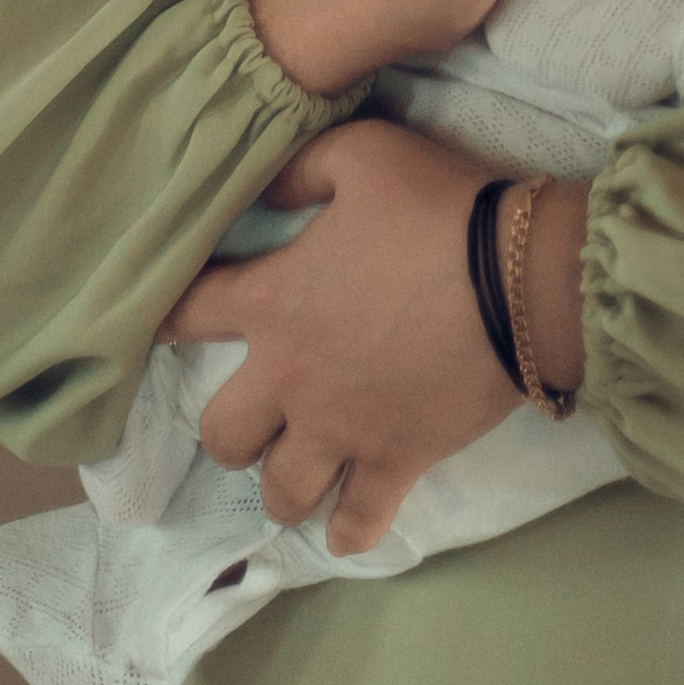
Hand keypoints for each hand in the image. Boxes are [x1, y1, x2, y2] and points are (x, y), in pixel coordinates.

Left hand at [163, 118, 577, 551]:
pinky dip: (349, 529)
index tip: (164, 326)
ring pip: (282, 491)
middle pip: (223, 435)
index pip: (189, 314)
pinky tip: (346, 526)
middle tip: (260, 413)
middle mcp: (292, 378)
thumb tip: (264, 191)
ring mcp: (342, 430)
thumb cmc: (438, 209)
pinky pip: (358, 522)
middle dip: (232, 430)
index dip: (167, 318)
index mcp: (274, 301)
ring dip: (284, 483)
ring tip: (302, 470)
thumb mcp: (364, 155)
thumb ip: (301, 169)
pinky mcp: (396, 463)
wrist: (518, 276)